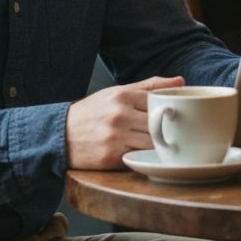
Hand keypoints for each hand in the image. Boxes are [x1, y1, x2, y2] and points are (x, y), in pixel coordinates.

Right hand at [66, 76, 184, 168]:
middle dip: (166, 129)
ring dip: (157, 146)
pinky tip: (141, 153)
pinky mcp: (110, 158)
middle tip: (174, 132)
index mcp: (122, 95)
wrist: (60, 134)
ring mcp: (114, 138)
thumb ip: (149, 86)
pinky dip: (142, 157)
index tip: (177, 115)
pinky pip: (137, 158)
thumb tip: (181, 82)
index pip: (160, 102)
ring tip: (160, 144)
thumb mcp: (118, 92)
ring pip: (151, 143)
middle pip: (158, 124)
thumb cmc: (94, 111)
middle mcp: (119, 115)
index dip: (170, 110)